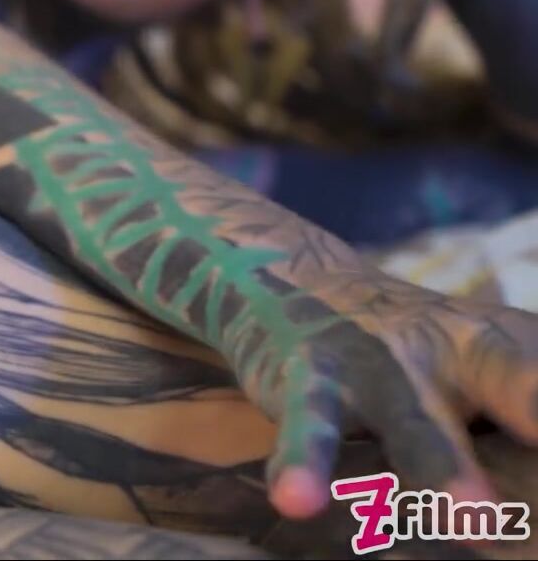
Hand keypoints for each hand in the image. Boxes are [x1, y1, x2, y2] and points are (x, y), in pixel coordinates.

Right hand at [231, 265, 537, 519]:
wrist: (291, 277)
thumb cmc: (422, 352)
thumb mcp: (496, 367)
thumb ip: (528, 404)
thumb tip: (534, 507)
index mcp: (516, 348)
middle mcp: (458, 348)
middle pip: (523, 388)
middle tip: (534, 500)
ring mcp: (381, 363)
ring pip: (417, 425)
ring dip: (448, 475)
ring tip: (476, 527)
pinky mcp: (310, 377)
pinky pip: (309, 428)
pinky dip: (303, 464)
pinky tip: (296, 501)